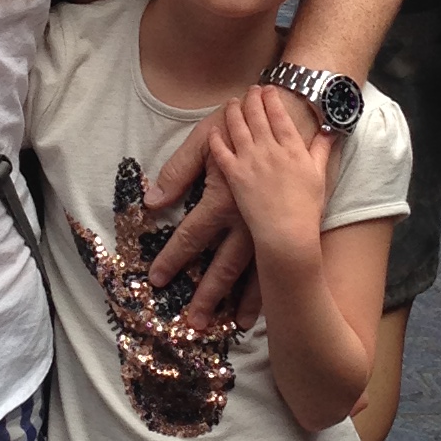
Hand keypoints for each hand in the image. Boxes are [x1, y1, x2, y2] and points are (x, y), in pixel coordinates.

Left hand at [146, 80, 319, 312]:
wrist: (287, 114)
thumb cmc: (239, 124)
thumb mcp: (204, 138)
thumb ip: (179, 169)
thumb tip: (153, 200)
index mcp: (224, 197)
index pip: (193, 235)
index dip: (173, 258)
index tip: (157, 280)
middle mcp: (247, 218)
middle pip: (224, 265)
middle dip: (208, 295)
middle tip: (193, 323)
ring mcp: (269, 224)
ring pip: (254, 271)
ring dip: (242, 301)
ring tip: (231, 326)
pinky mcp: (284, 222)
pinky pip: (275, 261)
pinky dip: (268, 286)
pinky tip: (262, 307)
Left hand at [206, 86, 332, 263]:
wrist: (287, 232)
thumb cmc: (307, 207)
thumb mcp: (320, 175)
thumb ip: (322, 149)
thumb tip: (331, 130)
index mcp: (292, 148)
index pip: (279, 114)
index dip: (272, 98)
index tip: (269, 89)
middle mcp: (270, 149)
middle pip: (257, 115)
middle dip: (253, 98)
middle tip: (251, 89)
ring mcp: (250, 161)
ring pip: (238, 127)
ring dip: (234, 110)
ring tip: (233, 101)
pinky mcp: (234, 175)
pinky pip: (221, 151)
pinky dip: (216, 138)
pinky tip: (213, 130)